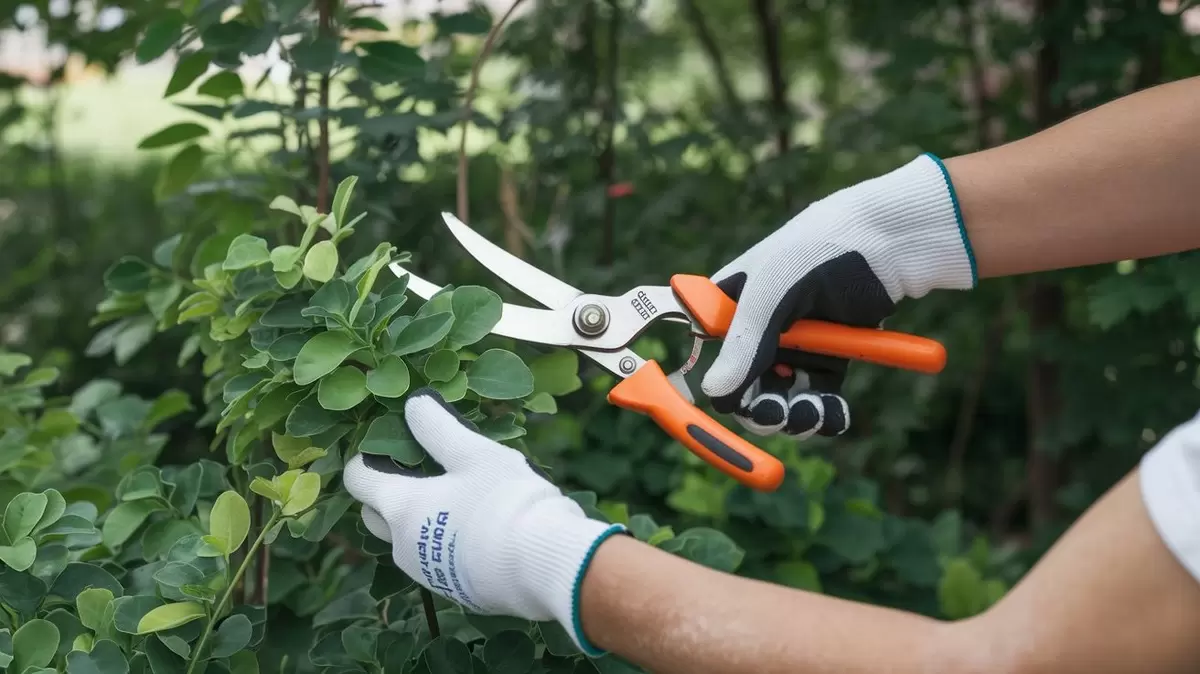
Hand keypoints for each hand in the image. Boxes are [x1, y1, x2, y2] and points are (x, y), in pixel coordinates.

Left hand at [342, 390, 625, 654]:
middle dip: (388, 494)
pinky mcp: (455, 592)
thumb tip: (413, 405)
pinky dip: (447, 545)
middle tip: (424, 473)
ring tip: (460, 502)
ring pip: (409, 542)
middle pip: (377, 516)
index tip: (388, 447)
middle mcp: (403, 546)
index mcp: (401, 508)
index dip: (366, 460)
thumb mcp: (473, 452)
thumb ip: (437, 428)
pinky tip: (481, 532)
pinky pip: (438, 563)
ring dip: (421, 521)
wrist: (541, 563)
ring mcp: (428, 574)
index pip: (358, 480)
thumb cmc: (503, 500)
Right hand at [701, 153, 975, 437]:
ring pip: (784, 399)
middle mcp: (759, 330)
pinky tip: (835, 414)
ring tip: (813, 413)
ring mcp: (795, 346)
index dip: (717, 383)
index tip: (734, 402)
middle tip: (776, 414)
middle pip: (745, 387)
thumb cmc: (818, 250)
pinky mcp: (831, 358)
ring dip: (795, 416)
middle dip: (760, 407)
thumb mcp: (773, 293)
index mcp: (730, 305)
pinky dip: (826, 413)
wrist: (888, 241)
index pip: (707, 354)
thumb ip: (745, 342)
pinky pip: (819, 397)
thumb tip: (714, 394)